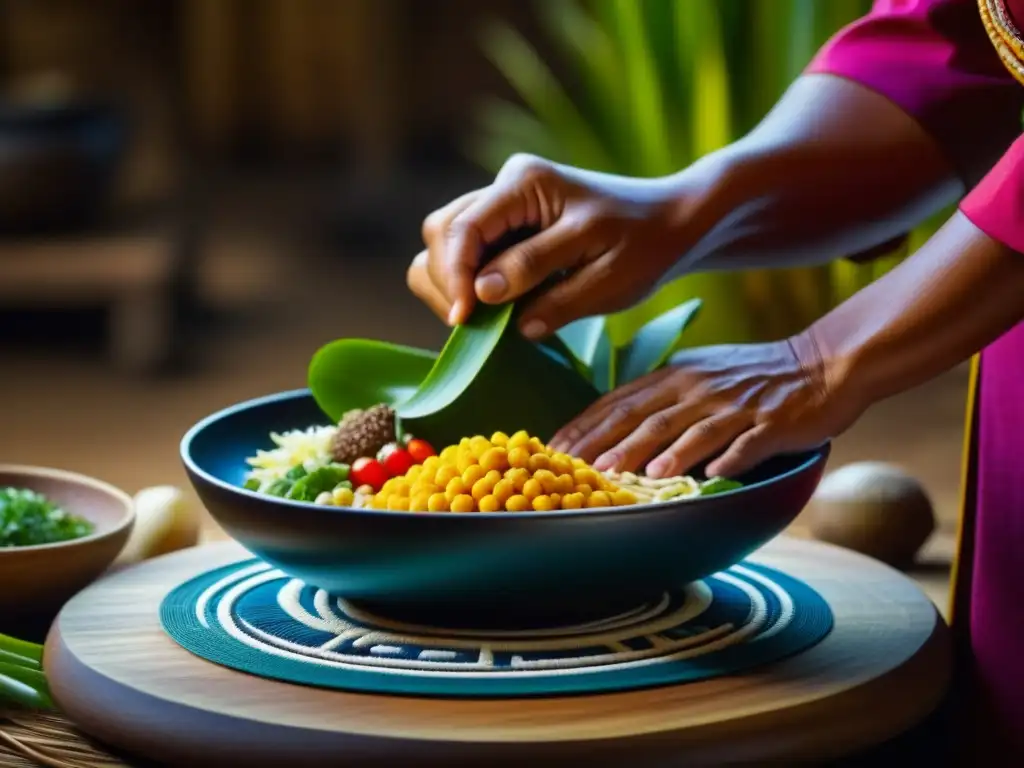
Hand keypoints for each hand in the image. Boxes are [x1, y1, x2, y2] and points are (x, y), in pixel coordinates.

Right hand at [407, 153, 691, 336]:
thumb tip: (485, 298)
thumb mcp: (603, 269)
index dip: (454, 276)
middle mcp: (506, 187)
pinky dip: (465, 283)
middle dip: (447, 281)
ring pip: (443, 241)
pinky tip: (491, 310)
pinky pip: (465, 253)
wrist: (673, 226)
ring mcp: (504, 206)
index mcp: (525, 183)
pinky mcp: (507, 228)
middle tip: (476, 328)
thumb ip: (541, 277)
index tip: (464, 322)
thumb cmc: (645, 245)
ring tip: (481, 321)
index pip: (463, 228)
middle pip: (442, 231)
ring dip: (450, 283)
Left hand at [550, 335, 862, 477]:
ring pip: (690, 429)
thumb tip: (615, 427)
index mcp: (677, 376)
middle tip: (575, 468)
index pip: (620, 401)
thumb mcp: (699, 376)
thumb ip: (660, 398)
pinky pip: (747, 442)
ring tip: (627, 475)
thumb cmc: (754, 377)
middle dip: (607, 443)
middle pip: (645, 416)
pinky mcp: (773, 422)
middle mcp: (699, 387)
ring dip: (656, 453)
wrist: (823, 364)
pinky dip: (728, 457)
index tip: (553, 448)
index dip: (585, 425)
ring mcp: (736, 404)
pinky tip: (711, 475)